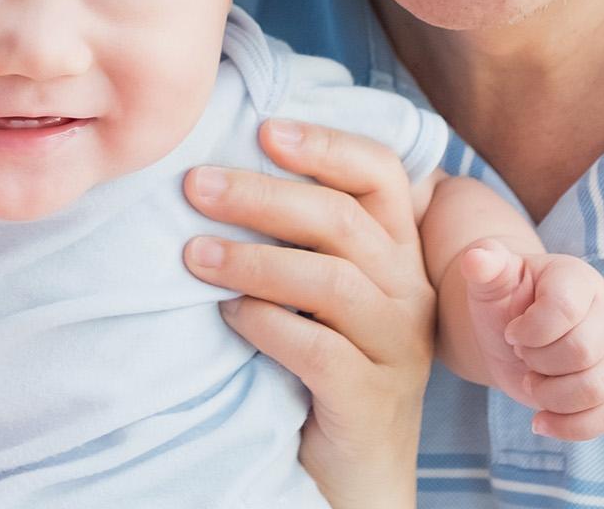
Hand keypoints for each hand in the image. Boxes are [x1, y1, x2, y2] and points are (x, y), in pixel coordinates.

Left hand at [184, 119, 430, 508]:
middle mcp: (410, 292)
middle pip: (344, 220)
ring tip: (193, 254)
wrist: (355, 474)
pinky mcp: (371, 397)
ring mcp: (398, 347)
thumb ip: (306, 240)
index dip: (327, 144)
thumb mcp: (324, 295)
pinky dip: (267, 324)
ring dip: (254, 260)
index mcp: (401, 253)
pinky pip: (319, 349)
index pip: (381, 174)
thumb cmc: (327, 369)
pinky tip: (227, 316)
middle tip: (197, 184)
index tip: (264, 130)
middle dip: (264, 195)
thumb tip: (226, 173)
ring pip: (333, 281)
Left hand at [457, 243, 603, 438]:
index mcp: (578, 279)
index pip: (566, 309)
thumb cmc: (504, 301)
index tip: (511, 333)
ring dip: (551, 396)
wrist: (515, 335)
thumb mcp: (490, 280)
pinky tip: (540, 420)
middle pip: (583, 353)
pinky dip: (570, 426)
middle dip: (539, 363)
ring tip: (531, 381)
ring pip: (597, 389)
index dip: (530, 331)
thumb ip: (483, 264)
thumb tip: (475, 259)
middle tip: (522, 355)